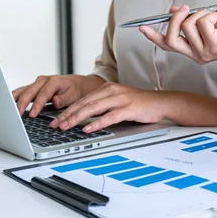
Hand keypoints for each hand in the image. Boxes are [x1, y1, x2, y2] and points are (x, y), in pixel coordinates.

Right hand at [12, 75, 103, 117]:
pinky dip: (15, 98)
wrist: (78, 84)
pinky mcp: (33, 88)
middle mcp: (43, 80)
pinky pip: (22, 92)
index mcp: (54, 81)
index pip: (43, 94)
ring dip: (15, 100)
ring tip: (8, 110)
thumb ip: (65, 98)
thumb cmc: (76, 90)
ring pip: (23, 90)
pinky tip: (9, 106)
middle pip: (29, 92)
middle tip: (17, 115)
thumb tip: (56, 101)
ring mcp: (37, 84)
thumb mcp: (75, 95)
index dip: (37, 105)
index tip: (32, 114)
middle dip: (22, 103)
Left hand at [49, 83, 167, 132]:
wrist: (161, 103)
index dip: (67, 110)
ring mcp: (120, 99)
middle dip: (67, 114)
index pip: (82, 100)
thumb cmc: (139, 105)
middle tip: (55, 124)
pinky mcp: (129, 108)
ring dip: (77, 118)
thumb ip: (102, 107)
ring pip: (93, 108)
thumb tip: (84, 118)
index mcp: (106, 88)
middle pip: (84, 103)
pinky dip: (97, 123)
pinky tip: (87, 128)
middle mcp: (111, 91)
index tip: (56, 119)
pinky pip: (109, 116)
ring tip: (66, 126)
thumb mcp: (117, 102)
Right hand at [139, 4, 216, 64]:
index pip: (167, 45)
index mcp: (191, 50)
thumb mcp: (207, 19)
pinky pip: (202, 22)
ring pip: (188, 25)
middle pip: (171, 38)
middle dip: (175, 19)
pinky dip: (211, 15)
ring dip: (201, 13)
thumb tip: (173, 9)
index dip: (153, 36)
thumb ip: (190, 17)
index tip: (141, 27)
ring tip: (214, 18)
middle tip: (184, 8)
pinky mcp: (212, 47)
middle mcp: (194, 55)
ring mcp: (203, 53)